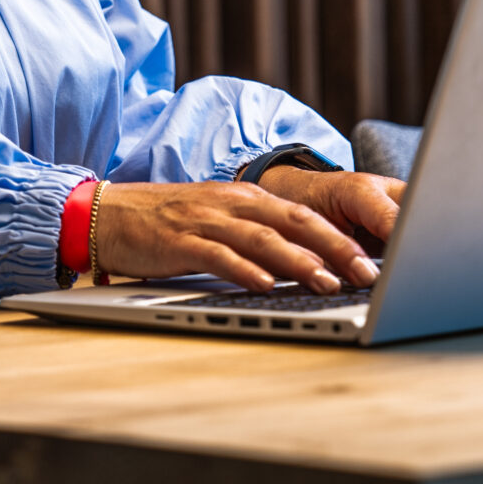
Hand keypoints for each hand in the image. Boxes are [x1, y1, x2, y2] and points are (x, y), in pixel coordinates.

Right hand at [92, 178, 396, 293]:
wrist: (108, 213)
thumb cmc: (170, 223)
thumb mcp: (221, 221)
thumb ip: (260, 237)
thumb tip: (310, 265)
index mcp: (246, 198)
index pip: (304, 215)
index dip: (341, 237)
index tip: (374, 261)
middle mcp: (232, 204)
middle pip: (293, 222)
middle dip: (334, 247)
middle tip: (367, 273)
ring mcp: (206, 220)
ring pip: (262, 238)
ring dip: (297, 261)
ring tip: (327, 282)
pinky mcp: (180, 240)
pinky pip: (218, 255)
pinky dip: (244, 269)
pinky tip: (264, 285)